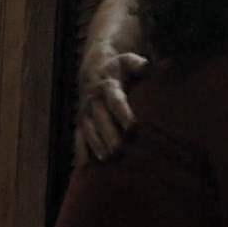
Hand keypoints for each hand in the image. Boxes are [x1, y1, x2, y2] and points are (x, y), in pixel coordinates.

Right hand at [73, 46, 149, 166]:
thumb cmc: (119, 67)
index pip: (115, 100)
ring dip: (96, 144)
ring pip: (89, 130)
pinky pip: (78, 136)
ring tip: (105, 159)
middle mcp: (94, 100)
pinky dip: (80, 150)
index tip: (132, 126)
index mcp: (108, 85)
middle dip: (109, 135)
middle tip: (118, 150)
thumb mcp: (129, 60)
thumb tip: (149, 65)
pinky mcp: (81, 121)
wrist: (95, 67)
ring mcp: (85, 111)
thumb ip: (139, 64)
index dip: (122, 113)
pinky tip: (83, 166)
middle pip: (101, 119)